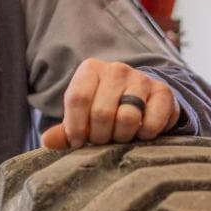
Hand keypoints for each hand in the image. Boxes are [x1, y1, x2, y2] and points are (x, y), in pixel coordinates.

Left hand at [40, 60, 178, 149]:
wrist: (143, 101)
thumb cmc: (106, 110)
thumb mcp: (82, 117)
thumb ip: (65, 130)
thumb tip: (48, 141)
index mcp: (91, 69)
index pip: (78, 98)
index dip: (76, 127)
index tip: (79, 142)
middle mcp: (116, 69)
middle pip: (102, 112)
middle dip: (100, 136)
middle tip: (103, 141)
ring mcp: (141, 78)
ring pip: (127, 118)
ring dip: (122, 137)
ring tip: (121, 137)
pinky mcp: (163, 92)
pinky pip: (151, 122)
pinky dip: (145, 136)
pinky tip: (141, 133)